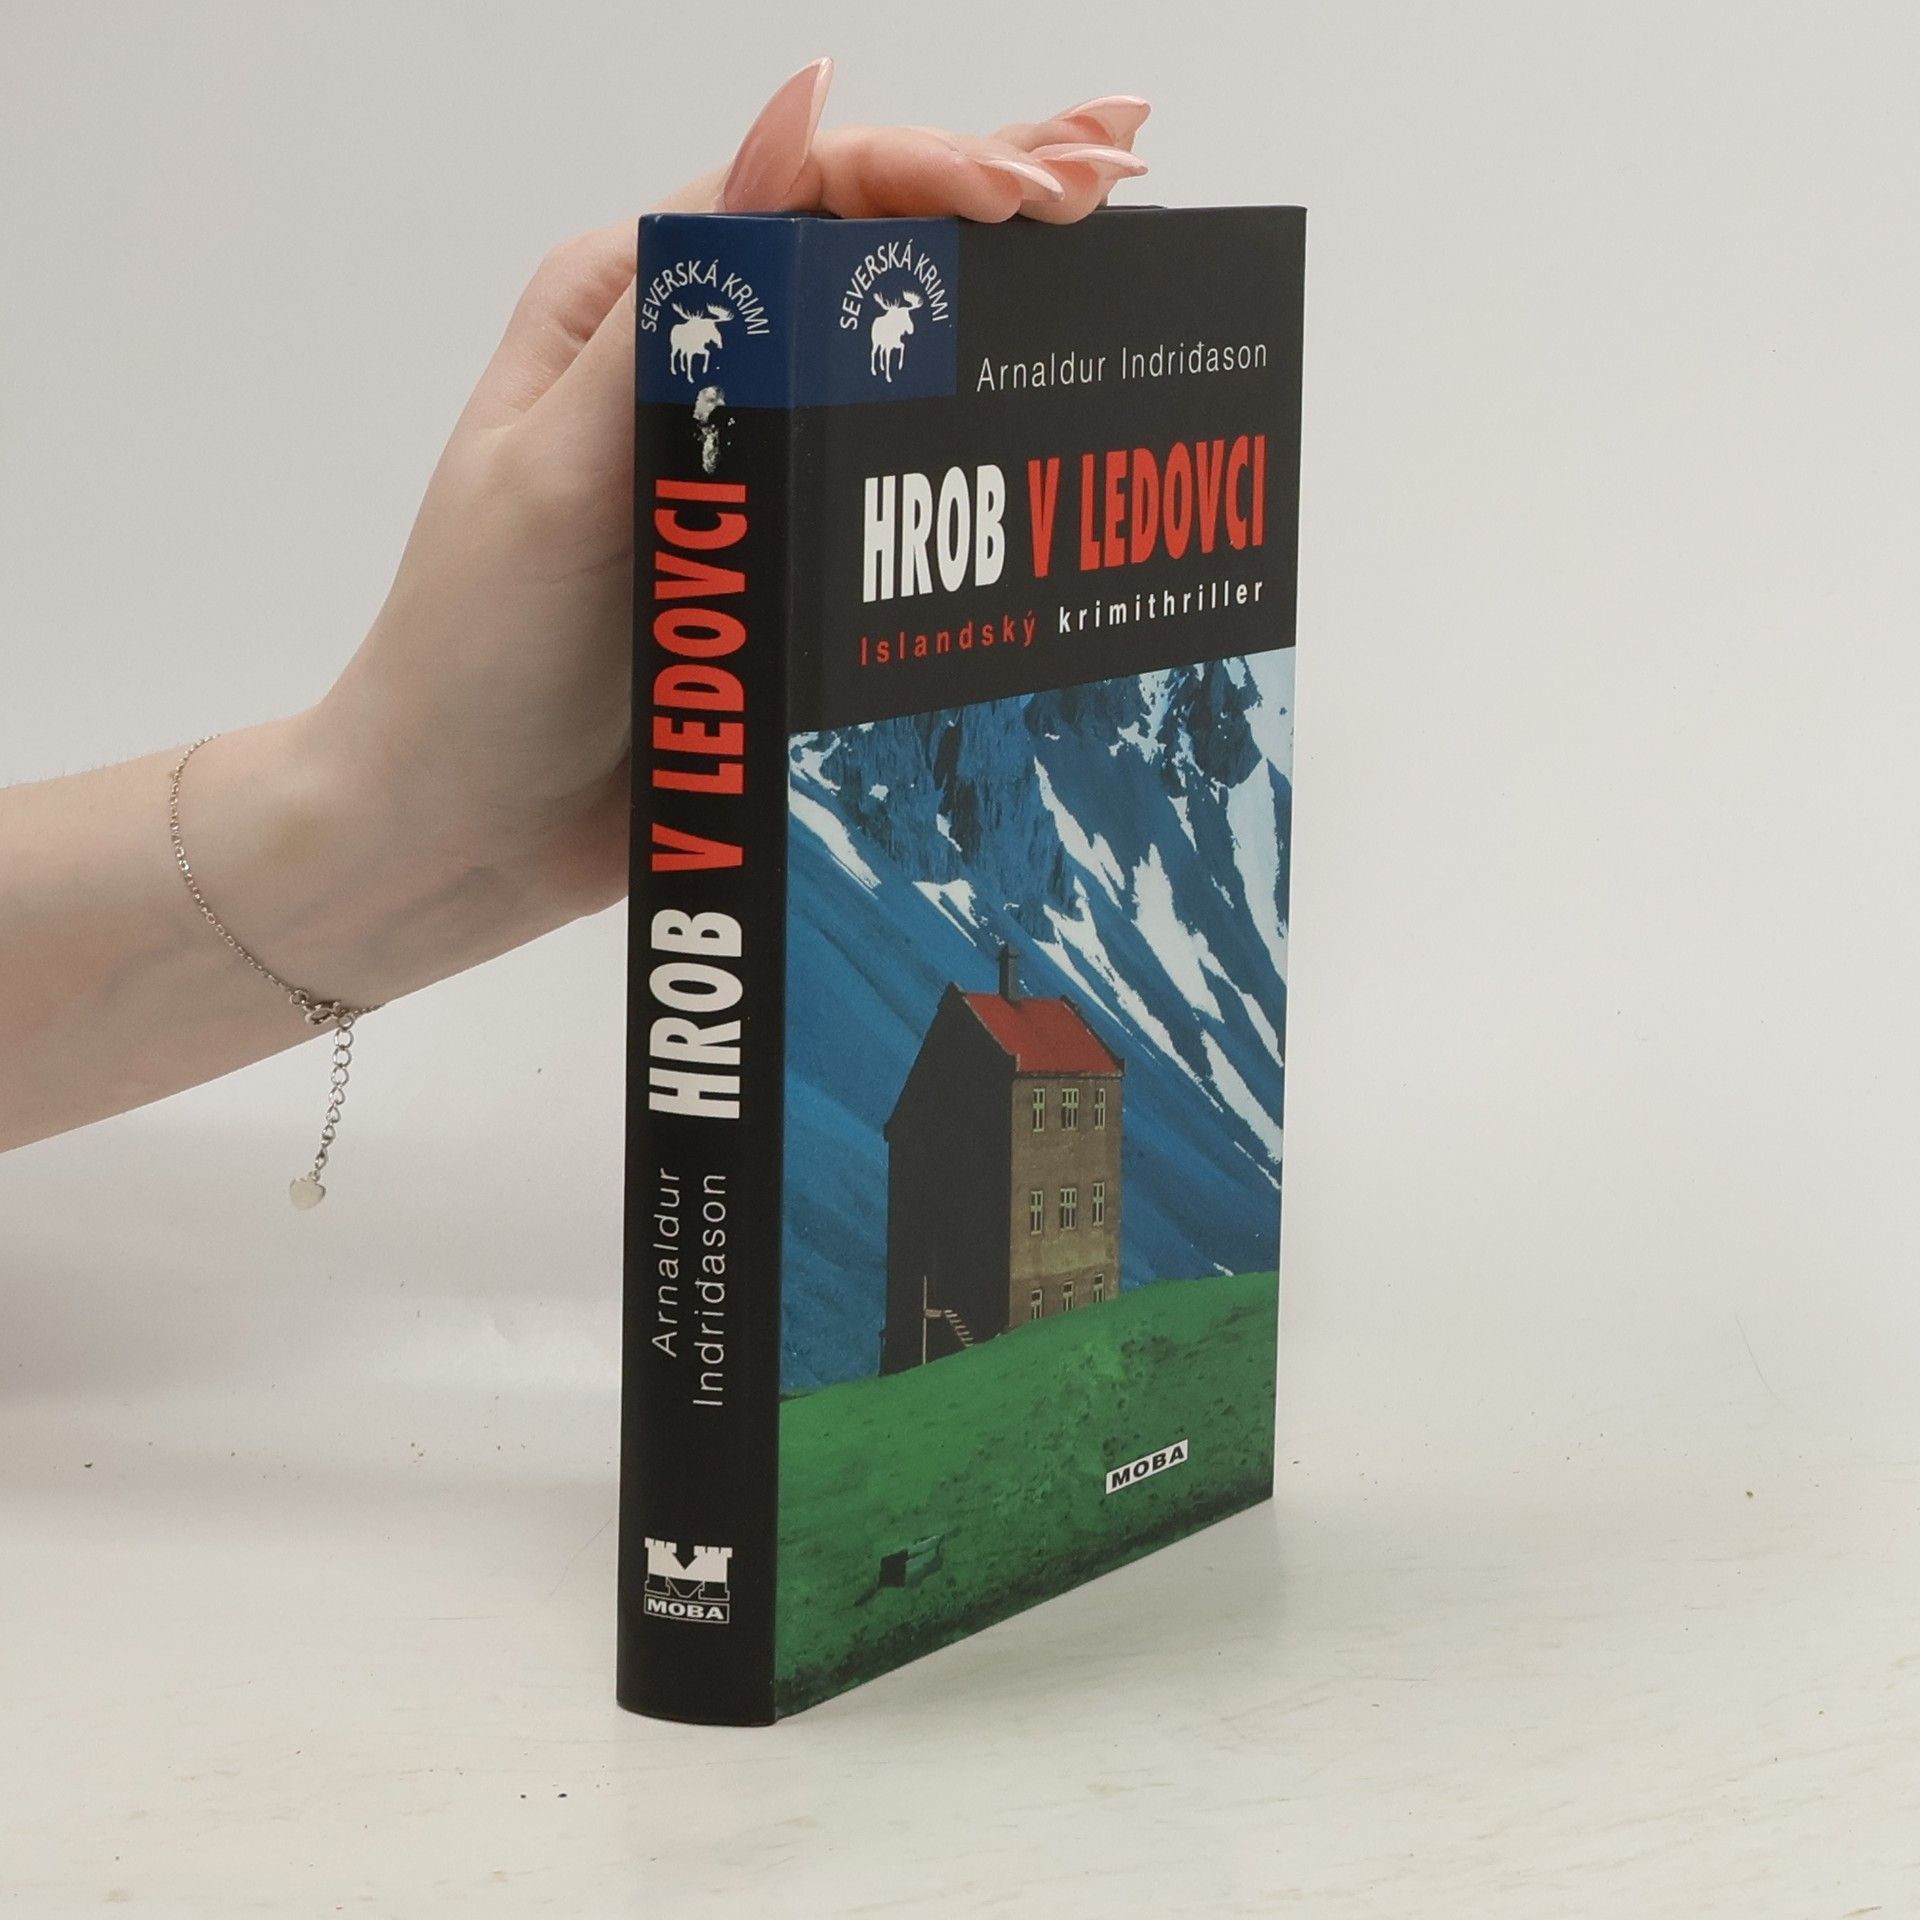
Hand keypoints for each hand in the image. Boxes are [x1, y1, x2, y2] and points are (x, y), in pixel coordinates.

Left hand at [306, 61, 1150, 998]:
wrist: (462, 830)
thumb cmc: (477, 652)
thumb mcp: (561, 466)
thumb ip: (683, 308)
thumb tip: (799, 111)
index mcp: (636, 311)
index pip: (805, 197)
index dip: (935, 174)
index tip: (1042, 197)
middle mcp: (702, 370)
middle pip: (867, 258)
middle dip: (996, 204)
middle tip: (1121, 171)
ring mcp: (750, 469)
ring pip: (894, 366)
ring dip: (1004, 308)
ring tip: (1115, 253)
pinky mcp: (780, 564)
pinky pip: (893, 491)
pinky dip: (976, 451)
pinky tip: (1052, 425)